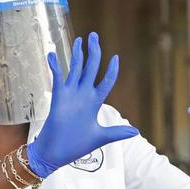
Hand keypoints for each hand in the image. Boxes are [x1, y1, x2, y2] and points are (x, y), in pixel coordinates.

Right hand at [26, 32, 138, 177]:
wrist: (56, 153)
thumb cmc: (76, 145)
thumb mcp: (101, 137)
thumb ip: (117, 132)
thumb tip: (135, 132)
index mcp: (94, 102)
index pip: (106, 81)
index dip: (112, 70)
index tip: (116, 57)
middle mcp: (83, 95)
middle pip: (91, 67)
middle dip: (93, 51)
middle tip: (94, 35)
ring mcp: (70, 95)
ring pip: (76, 69)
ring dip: (78, 54)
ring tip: (80, 39)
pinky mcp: (58, 98)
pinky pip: (57, 78)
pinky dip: (55, 66)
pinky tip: (53, 54)